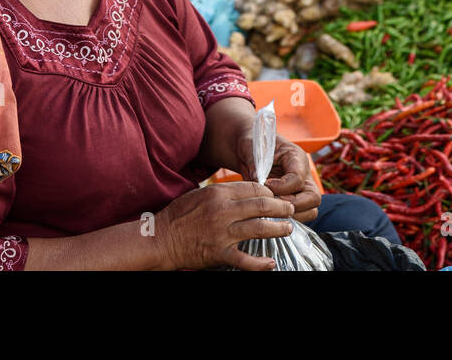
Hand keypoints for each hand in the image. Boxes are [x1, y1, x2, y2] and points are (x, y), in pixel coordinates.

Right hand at [154, 182, 294, 270]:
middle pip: (262, 205)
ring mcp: (222, 233)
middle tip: (290, 209)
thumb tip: (247, 191)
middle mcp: (222, 211)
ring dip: (278, 229)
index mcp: (218, 193)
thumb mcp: (200, 194)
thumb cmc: (179, 215)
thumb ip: (223, 192)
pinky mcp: (219, 253)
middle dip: (281, 207)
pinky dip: (260, 263)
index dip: (270, 192)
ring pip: (259, 228)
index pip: (253, 188)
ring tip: (288, 228)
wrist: (160, 238)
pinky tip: (270, 262)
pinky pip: (245, 260)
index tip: (277, 196)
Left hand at [236, 131, 321, 223]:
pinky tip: (269, 216)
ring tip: (270, 211)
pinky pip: (300, 216)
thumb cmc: (252, 145)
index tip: (264, 185)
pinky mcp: (295, 201)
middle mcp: (304, 174)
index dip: (281, 187)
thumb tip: (257, 179)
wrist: (250, 150)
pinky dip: (286, 219)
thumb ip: (255, 163)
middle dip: (292, 205)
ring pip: (310, 211)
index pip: (298, 179)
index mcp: (296, 157)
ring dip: (291, 215)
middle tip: (271, 204)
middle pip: (313, 198)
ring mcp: (302, 189)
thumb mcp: (251, 148)